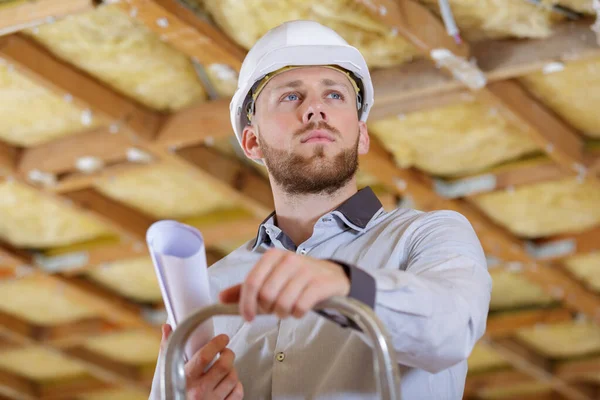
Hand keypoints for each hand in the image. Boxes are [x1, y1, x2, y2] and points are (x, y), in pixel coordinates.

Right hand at [160, 325, 243, 399]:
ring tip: (224, 367)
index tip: (223, 338)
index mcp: (184, 380)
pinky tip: (227, 383)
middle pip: (224, 366)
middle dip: (228, 354)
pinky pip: (237, 394)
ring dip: (232, 369)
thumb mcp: (165, 374)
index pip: (205, 356)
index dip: (217, 343)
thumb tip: (167, 328)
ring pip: (233, 378)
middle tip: (225, 351)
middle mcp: (199, 392)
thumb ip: (167, 350)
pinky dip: (236, 385)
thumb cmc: (168, 394)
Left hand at [219, 248, 349, 320]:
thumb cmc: (296, 278)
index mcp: (272, 256)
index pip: (251, 282)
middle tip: (274, 310)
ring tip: (288, 309)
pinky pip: (300, 306)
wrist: (332, 276)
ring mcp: (306, 270)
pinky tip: (300, 309)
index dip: (246, 303)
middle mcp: (288, 260)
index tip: (247, 317)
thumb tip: (220, 297)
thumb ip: (246, 288)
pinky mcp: (320, 283)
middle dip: (267, 309)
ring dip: (283, 313)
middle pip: (266, 295)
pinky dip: (297, 313)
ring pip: (283, 303)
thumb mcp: (271, 277)